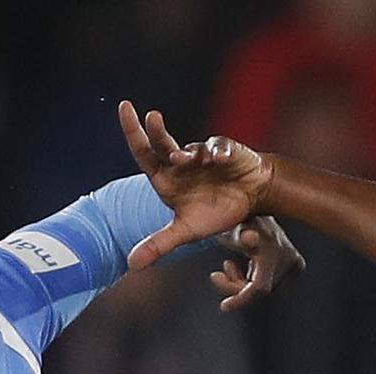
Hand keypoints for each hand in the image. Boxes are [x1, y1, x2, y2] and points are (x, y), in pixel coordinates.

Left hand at [118, 101, 273, 271]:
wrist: (250, 200)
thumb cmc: (216, 211)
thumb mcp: (186, 232)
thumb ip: (159, 244)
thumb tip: (133, 265)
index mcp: (166, 178)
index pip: (144, 152)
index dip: (133, 131)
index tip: (125, 106)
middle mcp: (181, 163)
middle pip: (162, 142)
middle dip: (155, 130)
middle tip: (151, 117)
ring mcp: (202, 155)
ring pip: (191, 149)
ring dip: (188, 153)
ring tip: (186, 160)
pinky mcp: (224, 150)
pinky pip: (219, 149)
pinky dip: (218, 154)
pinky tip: (220, 160)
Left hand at [208, 214, 304, 311]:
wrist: (259, 202)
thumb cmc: (242, 215)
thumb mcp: (235, 227)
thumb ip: (240, 237)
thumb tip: (250, 238)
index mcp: (275, 251)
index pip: (260, 287)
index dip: (242, 299)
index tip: (224, 306)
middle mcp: (289, 259)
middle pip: (260, 290)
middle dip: (237, 286)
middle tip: (218, 276)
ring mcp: (293, 264)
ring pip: (264, 289)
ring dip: (243, 282)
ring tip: (230, 266)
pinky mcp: (294, 266)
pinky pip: (269, 283)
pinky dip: (253, 279)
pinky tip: (244, 267)